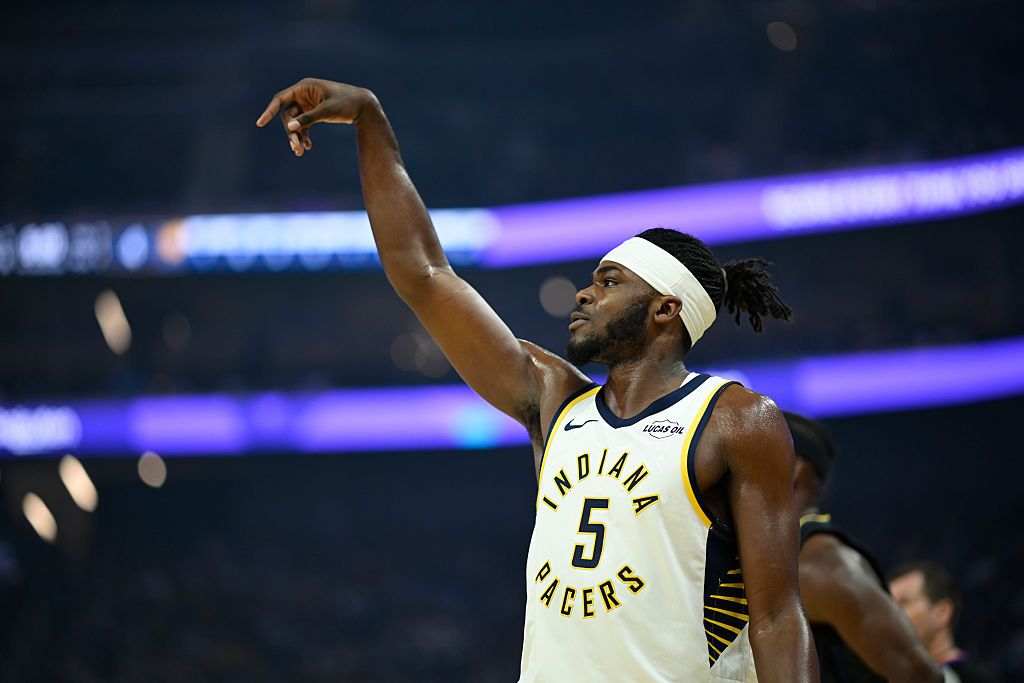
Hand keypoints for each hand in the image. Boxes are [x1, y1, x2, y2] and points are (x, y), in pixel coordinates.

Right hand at [256, 77, 376, 156]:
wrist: (364, 106)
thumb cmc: (346, 103)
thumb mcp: (327, 111)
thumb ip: (308, 118)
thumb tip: (290, 127)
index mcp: (304, 87)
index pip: (281, 99)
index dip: (269, 111)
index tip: (260, 123)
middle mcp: (304, 94)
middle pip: (288, 115)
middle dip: (291, 132)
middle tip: (295, 148)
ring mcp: (308, 104)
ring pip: (295, 122)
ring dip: (297, 136)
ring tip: (300, 151)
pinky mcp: (314, 113)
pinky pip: (304, 125)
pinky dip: (305, 135)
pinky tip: (308, 147)